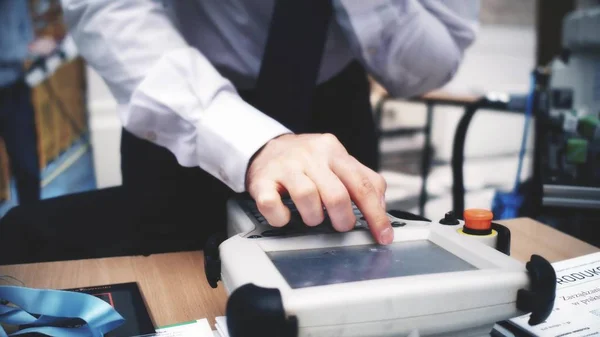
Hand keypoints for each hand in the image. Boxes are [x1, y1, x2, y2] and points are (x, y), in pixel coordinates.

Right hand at [246, 133, 392, 244]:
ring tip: (312, 217)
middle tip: (341, 225)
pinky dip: (281, 217)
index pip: (363, 184)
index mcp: (334, 151)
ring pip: (307, 198)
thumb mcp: (337, 161)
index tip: (383, 235)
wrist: (266, 147)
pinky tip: (285, 215)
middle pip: (337, 194)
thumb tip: (381, 207)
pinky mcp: (262, 180)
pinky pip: (272, 204)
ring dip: (313, 218)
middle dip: (343, 220)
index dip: (376, 214)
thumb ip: (362, 179)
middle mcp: (311, 156)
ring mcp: (285, 167)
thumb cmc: (306, 161)